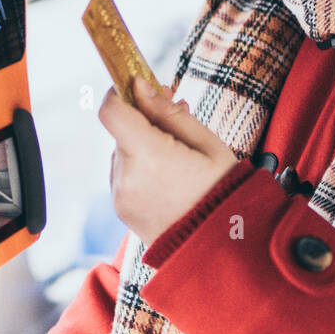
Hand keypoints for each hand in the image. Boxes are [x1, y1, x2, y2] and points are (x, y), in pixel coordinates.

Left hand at [99, 76, 239, 246]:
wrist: (222, 247)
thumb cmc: (222, 191)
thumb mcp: (206, 143)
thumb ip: (168, 112)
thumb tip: (139, 87)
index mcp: (149, 156)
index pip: (112, 111)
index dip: (121, 93)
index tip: (140, 87)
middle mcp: (126, 177)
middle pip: (121, 131)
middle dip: (144, 120)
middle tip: (176, 114)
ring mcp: (121, 197)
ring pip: (123, 153)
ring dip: (143, 146)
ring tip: (180, 154)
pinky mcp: (121, 210)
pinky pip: (124, 176)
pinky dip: (141, 168)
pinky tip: (170, 176)